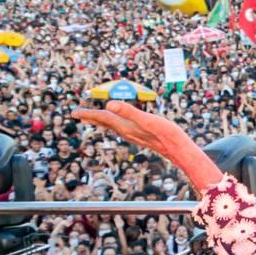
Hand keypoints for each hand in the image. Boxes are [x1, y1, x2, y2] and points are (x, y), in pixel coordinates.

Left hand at [73, 102, 221, 191]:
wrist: (180, 150)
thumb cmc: (168, 135)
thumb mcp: (149, 120)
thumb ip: (129, 111)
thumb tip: (109, 104)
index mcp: (126, 126)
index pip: (104, 117)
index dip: (89, 113)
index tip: (74, 112)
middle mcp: (127, 131)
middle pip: (105, 123)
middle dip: (91, 117)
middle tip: (77, 114)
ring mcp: (134, 134)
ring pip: (112, 126)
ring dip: (101, 121)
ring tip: (92, 118)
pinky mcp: (141, 135)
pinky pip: (122, 128)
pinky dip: (114, 123)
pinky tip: (117, 123)